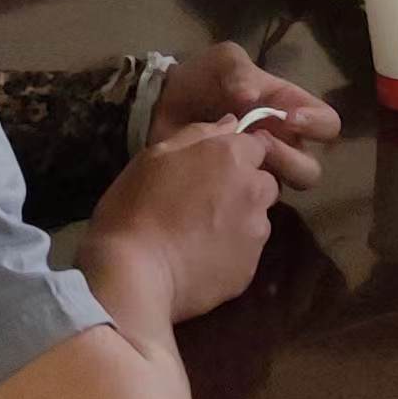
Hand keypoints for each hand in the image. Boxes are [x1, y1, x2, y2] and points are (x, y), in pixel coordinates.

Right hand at [88, 118, 283, 321]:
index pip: (257, 145)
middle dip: (244, 188)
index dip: (237, 156)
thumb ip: (197, 135)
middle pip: (264, 182)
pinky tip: (200, 259)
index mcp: (231, 156)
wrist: (133, 276)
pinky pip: (247, 252)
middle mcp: (253, 190)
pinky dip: (231, 253)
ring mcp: (255, 232)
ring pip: (258, 218)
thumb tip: (230, 123)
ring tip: (200, 235)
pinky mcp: (250, 268)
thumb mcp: (154, 157)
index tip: (214, 168)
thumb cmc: (135, 208)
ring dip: (240, 221)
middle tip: (205, 203)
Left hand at [152, 44, 336, 190]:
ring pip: (285, 189)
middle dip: (289, 158)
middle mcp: (283, 143)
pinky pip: (251, 204)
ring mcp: (260, 170)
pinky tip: (219, 176)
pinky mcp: (235, 191)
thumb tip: (249, 97)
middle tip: (260, 144)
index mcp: (289, 108)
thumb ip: (238, 72)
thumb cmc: (201, 81)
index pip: (327, 123)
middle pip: (311, 168)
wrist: (160, 107)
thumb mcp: (222, 62)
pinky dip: (240, 192)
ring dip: (268, 177)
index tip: (290, 117)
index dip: (316, 124)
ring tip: (238, 162)